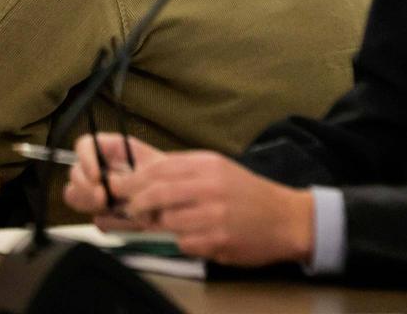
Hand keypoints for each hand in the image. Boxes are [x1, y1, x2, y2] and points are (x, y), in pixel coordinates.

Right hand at [65, 133, 163, 230]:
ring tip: (114, 207)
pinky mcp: (107, 216)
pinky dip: (114, 223)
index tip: (96, 175)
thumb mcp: (154, 167)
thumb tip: (111, 186)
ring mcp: (100, 193)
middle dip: (85, 187)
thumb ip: (130, 175)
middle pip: (75, 174)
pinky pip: (100, 221)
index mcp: (111, 150)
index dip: (85, 158)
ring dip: (91, 204)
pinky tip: (131, 221)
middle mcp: (101, 170)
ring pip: (76, 198)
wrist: (180, 200)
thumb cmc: (169, 177)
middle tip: (102, 197)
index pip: (84, 146)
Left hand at [108, 149, 312, 266]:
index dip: (133, 180)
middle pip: (156, 193)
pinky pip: (183, 242)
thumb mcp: (216, 169)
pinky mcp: (218, 240)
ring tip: (169, 223)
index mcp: (207, 164)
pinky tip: (195, 236)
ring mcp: (214, 214)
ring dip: (160, 224)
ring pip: (166, 220)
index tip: (120, 188)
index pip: (158, 168)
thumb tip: (141, 173)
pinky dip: (182, 241)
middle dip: (137, 203)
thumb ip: (182, 171)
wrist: (285, 218)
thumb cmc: (246, 194)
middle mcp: (210, 186)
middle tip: (132, 210)